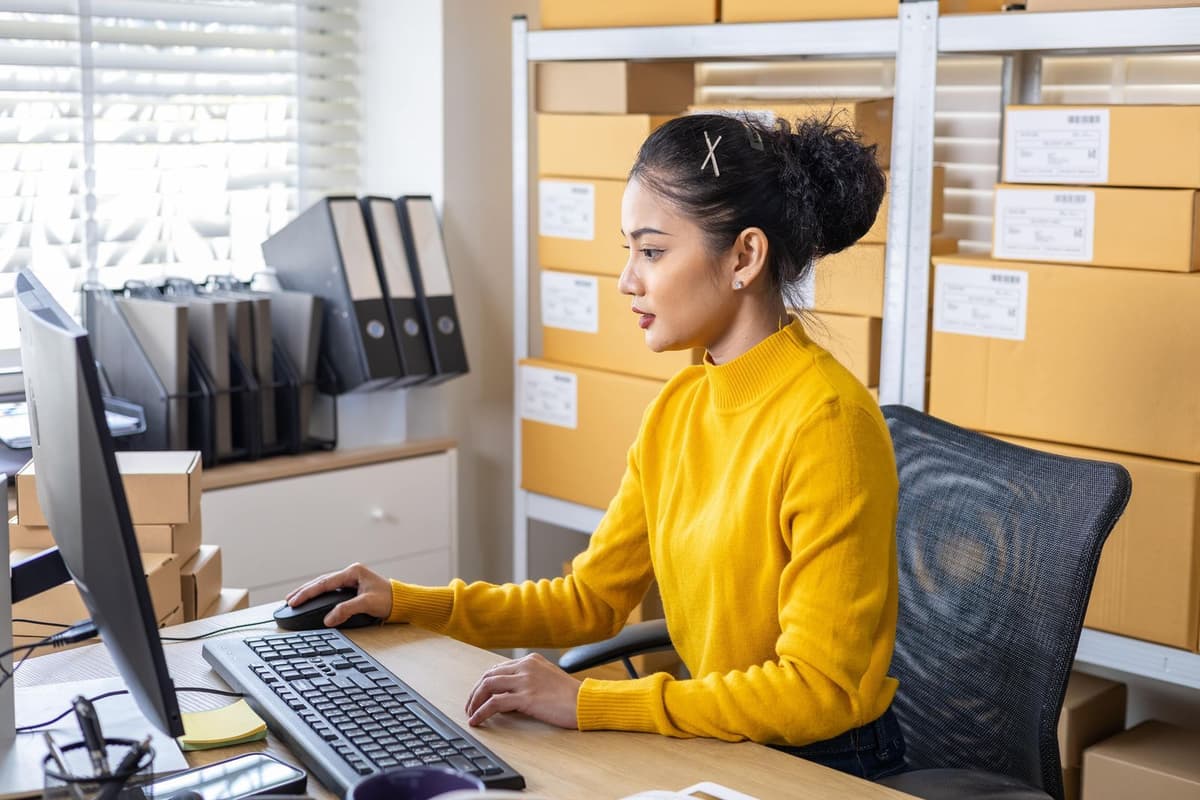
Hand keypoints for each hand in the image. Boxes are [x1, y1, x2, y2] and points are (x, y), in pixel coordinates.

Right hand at [284, 562, 393, 626]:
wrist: (403, 601)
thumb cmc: (389, 599)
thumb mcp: (367, 604)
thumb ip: (346, 610)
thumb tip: (328, 619)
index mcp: (353, 572)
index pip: (324, 582)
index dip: (308, 592)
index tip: (294, 601)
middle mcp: (351, 574)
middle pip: (321, 581)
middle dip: (304, 591)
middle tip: (288, 600)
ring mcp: (351, 580)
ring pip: (325, 585)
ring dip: (310, 592)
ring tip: (295, 599)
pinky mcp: (352, 587)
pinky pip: (330, 590)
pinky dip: (319, 595)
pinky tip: (312, 599)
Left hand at [465, 653, 580, 729]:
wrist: (586, 702)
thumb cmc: (571, 695)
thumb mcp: (548, 679)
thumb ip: (530, 680)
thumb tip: (509, 697)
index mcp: (531, 660)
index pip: (498, 668)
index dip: (484, 683)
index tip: (478, 695)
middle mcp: (526, 666)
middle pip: (489, 675)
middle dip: (475, 691)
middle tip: (469, 706)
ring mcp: (525, 680)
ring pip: (488, 686)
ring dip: (474, 701)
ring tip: (470, 714)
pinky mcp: (526, 697)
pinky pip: (495, 703)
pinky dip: (481, 711)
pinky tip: (477, 720)